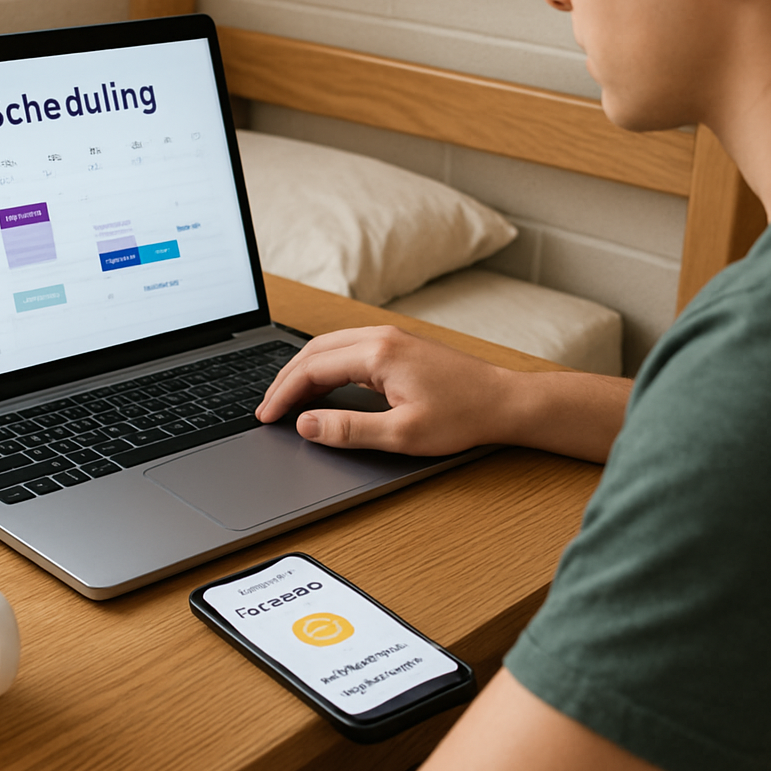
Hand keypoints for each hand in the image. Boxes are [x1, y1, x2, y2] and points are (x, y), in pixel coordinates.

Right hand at [256, 325, 631, 462]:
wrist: (505, 401)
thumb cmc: (462, 416)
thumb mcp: (402, 434)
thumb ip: (348, 429)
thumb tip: (306, 425)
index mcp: (377, 353)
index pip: (311, 369)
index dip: (282, 394)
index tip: (266, 416)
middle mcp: (379, 337)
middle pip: (314, 351)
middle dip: (285, 379)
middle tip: (267, 409)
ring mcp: (389, 337)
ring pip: (329, 347)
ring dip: (303, 370)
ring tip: (286, 400)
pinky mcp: (397, 345)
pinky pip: (346, 350)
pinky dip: (323, 366)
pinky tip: (319, 385)